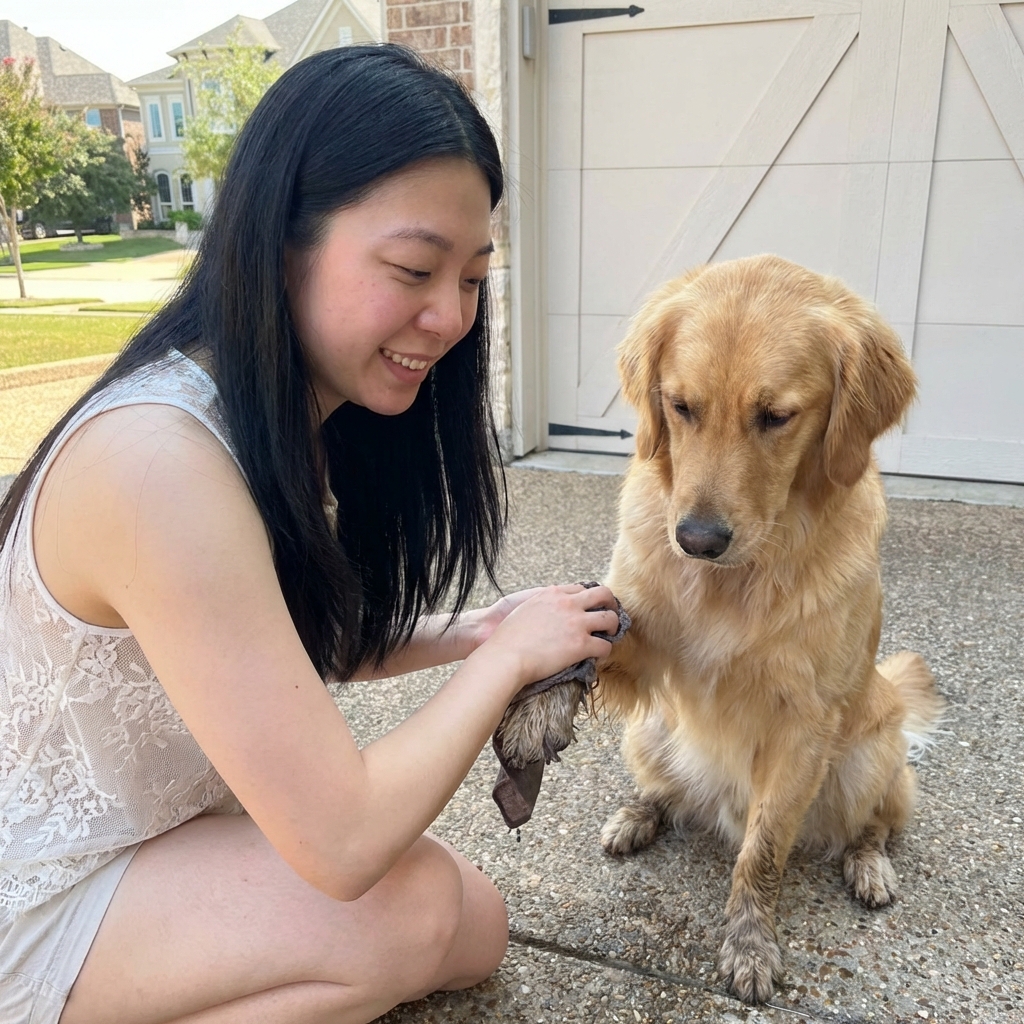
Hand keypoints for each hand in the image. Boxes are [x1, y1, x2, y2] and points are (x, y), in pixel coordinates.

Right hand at [474, 584, 620, 691]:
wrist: (506, 657)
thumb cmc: (507, 638)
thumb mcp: (524, 609)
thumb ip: (540, 606)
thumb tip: (546, 613)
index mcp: (553, 594)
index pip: (581, 588)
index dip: (588, 599)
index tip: (589, 608)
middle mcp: (568, 604)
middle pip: (603, 594)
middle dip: (610, 604)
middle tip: (609, 616)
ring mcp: (577, 623)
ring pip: (611, 619)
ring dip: (612, 628)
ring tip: (608, 637)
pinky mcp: (581, 645)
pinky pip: (605, 646)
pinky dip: (605, 651)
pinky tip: (598, 656)